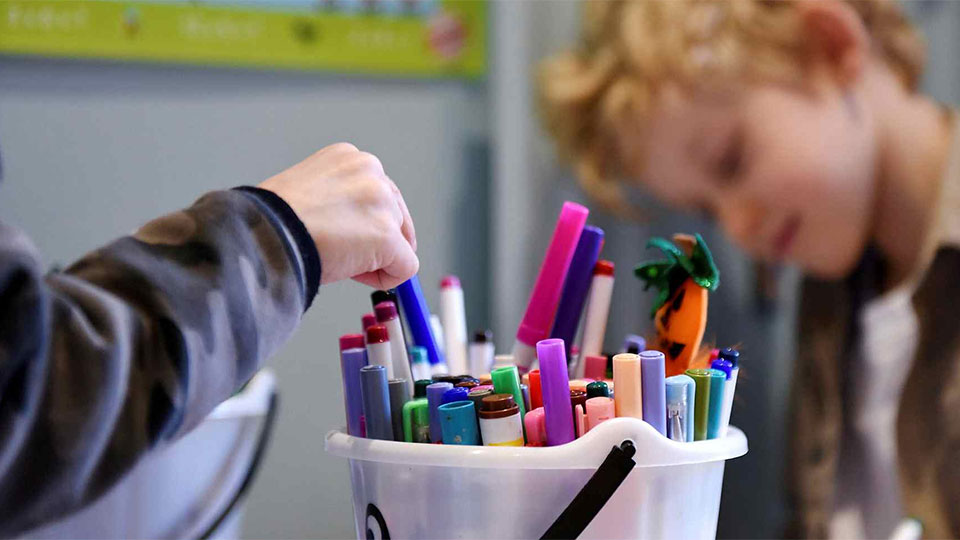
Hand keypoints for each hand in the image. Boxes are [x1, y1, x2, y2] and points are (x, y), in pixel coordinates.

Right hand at [259, 143, 417, 288]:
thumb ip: (340, 200)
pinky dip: (385, 279)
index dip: (362, 223)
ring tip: (335, 256)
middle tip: (338, 251)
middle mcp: (371, 170)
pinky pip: (405, 268)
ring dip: (373, 258)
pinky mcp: (387, 235)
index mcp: (349, 157)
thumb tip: (357, 228)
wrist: (263, 235)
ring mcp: (382, 202)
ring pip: (399, 242)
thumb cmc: (271, 220)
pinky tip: (352, 273)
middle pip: (394, 217)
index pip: (377, 194)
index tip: (341, 235)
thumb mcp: (308, 190)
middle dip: (372, 240)